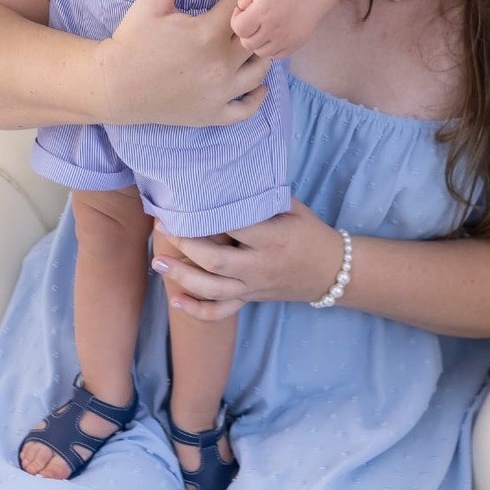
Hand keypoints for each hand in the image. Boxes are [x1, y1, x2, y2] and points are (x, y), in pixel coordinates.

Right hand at [101, 0, 270, 127]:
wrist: (114, 86)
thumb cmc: (131, 42)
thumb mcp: (151, 4)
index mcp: (208, 34)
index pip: (242, 6)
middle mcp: (221, 65)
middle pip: (257, 37)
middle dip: (255, 23)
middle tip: (250, 15)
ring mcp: (220, 92)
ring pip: (260, 72)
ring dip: (260, 55)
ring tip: (252, 43)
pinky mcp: (213, 114)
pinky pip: (247, 109)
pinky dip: (256, 96)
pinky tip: (255, 83)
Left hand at [149, 200, 345, 319]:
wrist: (331, 271)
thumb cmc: (310, 232)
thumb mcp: (292, 208)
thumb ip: (262, 197)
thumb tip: (228, 177)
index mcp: (272, 238)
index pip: (235, 227)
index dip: (207, 216)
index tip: (184, 202)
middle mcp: (260, 266)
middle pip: (216, 261)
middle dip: (185, 245)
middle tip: (161, 227)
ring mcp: (254, 286)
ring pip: (214, 289)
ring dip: (183, 277)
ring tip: (157, 262)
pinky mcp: (251, 299)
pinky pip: (222, 312)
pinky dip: (198, 310)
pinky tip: (175, 301)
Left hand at [229, 0, 324, 60]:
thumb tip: (239, 14)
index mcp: (263, 11)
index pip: (239, 28)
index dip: (236, 20)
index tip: (243, 12)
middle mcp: (274, 28)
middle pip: (247, 43)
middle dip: (246, 32)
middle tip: (253, 21)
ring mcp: (285, 39)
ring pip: (260, 52)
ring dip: (258, 42)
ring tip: (263, 29)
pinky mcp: (294, 45)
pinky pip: (275, 55)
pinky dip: (271, 48)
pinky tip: (273, 35)